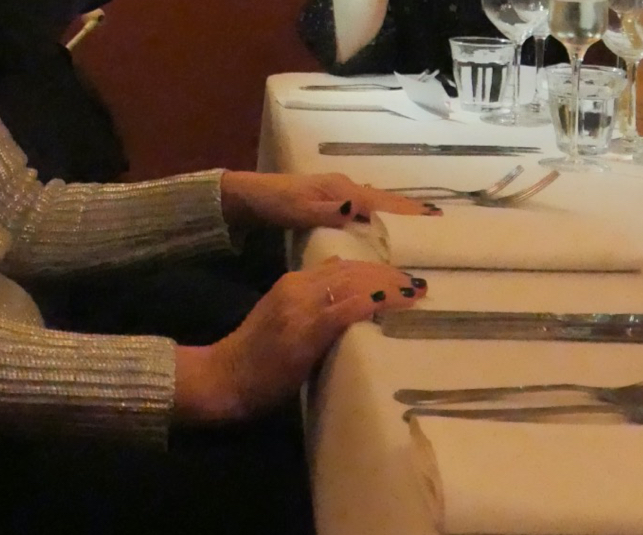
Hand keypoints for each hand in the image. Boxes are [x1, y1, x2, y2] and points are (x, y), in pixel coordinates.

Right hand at [173, 257, 425, 420]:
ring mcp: (301, 305)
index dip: (375, 268)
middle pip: (353, 269)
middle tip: (417, 282)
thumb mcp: (284, 317)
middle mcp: (299, 285)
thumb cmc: (256, 357)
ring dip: (389, 284)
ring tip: (415, 290)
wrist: (225, 378)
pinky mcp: (306, 329)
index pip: (343, 264)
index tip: (401, 276)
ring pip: (354, 282)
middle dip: (388, 273)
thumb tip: (342, 279)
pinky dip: (376, 300)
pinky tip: (397, 301)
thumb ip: (311, 298)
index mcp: (294, 282)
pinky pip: (348, 307)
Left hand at [218, 171, 437, 229]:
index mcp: (341, 191)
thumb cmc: (275, 204)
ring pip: (377, 205)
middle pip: (385, 201)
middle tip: (440, 225)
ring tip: (424, 227)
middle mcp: (346, 189)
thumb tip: (358, 209)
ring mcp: (340, 195)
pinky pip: (367, 210)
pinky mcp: (334, 203)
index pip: (382, 202)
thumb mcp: (297, 209)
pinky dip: (383, 216)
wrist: (249, 198)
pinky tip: (389, 228)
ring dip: (399, 214)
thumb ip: (327, 211)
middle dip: (411, 211)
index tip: (435, 219)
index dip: (408, 211)